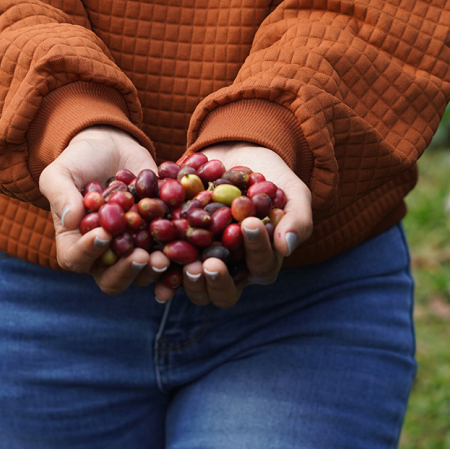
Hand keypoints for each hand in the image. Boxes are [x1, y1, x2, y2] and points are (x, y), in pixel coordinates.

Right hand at [39, 125, 167, 293]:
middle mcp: (104, 255)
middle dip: (127, 271)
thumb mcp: (61, 172)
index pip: (75, 259)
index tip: (103, 234)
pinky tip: (189, 250)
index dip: (88, 252)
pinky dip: (178, 257)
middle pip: (111, 280)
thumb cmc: (79, 161)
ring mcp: (133, 250)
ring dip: (153, 269)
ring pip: (143, 274)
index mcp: (74, 243)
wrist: (113, 147)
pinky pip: (169, 256)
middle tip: (142, 256)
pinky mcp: (158, 239)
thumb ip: (60, 194)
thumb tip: (71, 219)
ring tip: (165, 255)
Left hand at [153, 142, 312, 307]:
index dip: (256, 249)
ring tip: (184, 266)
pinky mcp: (178, 252)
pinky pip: (167, 269)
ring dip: (189, 281)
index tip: (249, 224)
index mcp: (262, 262)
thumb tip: (287, 246)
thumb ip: (297, 218)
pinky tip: (152, 262)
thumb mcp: (292, 192)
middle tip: (209, 264)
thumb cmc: (271, 177)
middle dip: (217, 281)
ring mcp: (204, 263)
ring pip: (196, 287)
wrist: (235, 155)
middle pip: (226, 292)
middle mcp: (233, 271)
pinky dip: (160, 271)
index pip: (262, 266)